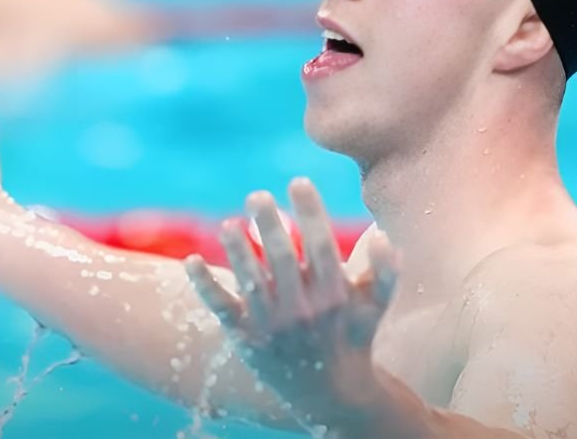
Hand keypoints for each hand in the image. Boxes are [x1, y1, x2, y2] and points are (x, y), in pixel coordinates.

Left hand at [184, 178, 398, 427]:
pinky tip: (191, 259)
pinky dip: (204, 284)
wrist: (329, 394)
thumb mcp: (373, 306)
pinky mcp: (246, 337)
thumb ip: (384, 272)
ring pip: (251, 281)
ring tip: (228, 224)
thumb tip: (385, 235)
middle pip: (282, 259)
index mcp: (334, 295)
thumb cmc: (352, 338)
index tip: (298, 181)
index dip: (311, 211)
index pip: (321, 245)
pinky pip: (222, 307)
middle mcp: (302, 310)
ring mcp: (272, 325)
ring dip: (237, 250)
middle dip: (269, 224)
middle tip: (257, 195)